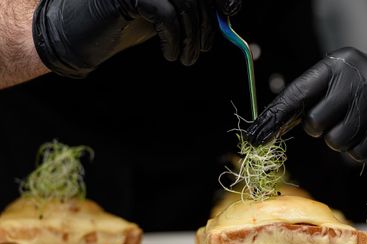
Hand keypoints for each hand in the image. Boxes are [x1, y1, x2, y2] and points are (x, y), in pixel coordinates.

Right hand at [33, 0, 240, 77]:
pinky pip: (165, 15)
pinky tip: (170, 55)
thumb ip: (189, 12)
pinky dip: (173, 39)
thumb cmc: (122, 27)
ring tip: (186, 60)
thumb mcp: (164, 17)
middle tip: (202, 51)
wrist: (80, 39)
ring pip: (185, 5)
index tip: (230, 13)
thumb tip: (225, 15)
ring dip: (191, 39)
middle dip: (206, 25)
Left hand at [246, 47, 366, 160]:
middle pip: (315, 124)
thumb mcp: (331, 79)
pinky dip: (357, 147)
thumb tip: (263, 128)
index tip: (255, 136)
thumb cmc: (355, 86)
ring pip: (336, 142)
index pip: (297, 94)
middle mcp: (359, 81)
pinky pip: (356, 153)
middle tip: (333, 115)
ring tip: (353, 121)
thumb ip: (301, 99)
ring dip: (339, 138)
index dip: (274, 118)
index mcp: (337, 66)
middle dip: (318, 127)